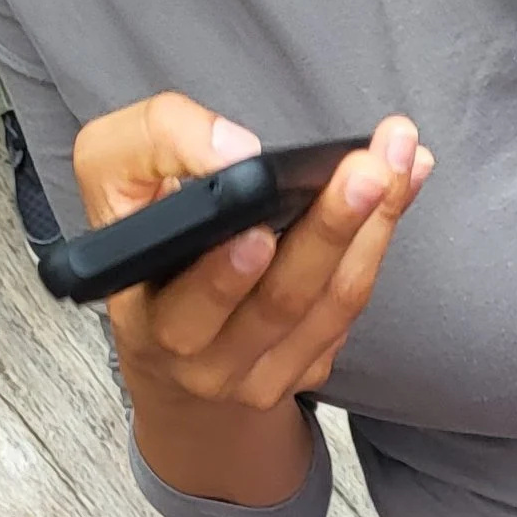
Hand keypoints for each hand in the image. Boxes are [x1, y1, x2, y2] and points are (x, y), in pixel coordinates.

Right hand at [73, 98, 430, 491]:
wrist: (168, 342)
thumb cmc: (144, 237)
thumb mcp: (111, 170)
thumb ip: (157, 142)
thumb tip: (239, 151)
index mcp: (146, 316)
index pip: (185, 304)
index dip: (222, 275)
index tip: (259, 231)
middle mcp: (203, 361)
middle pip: (278, 302)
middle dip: (328, 230)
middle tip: (369, 172)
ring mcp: (260, 375)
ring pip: (329, 305)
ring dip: (373, 228)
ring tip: (403, 160)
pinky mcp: (304, 370)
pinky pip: (349, 309)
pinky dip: (380, 241)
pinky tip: (405, 184)